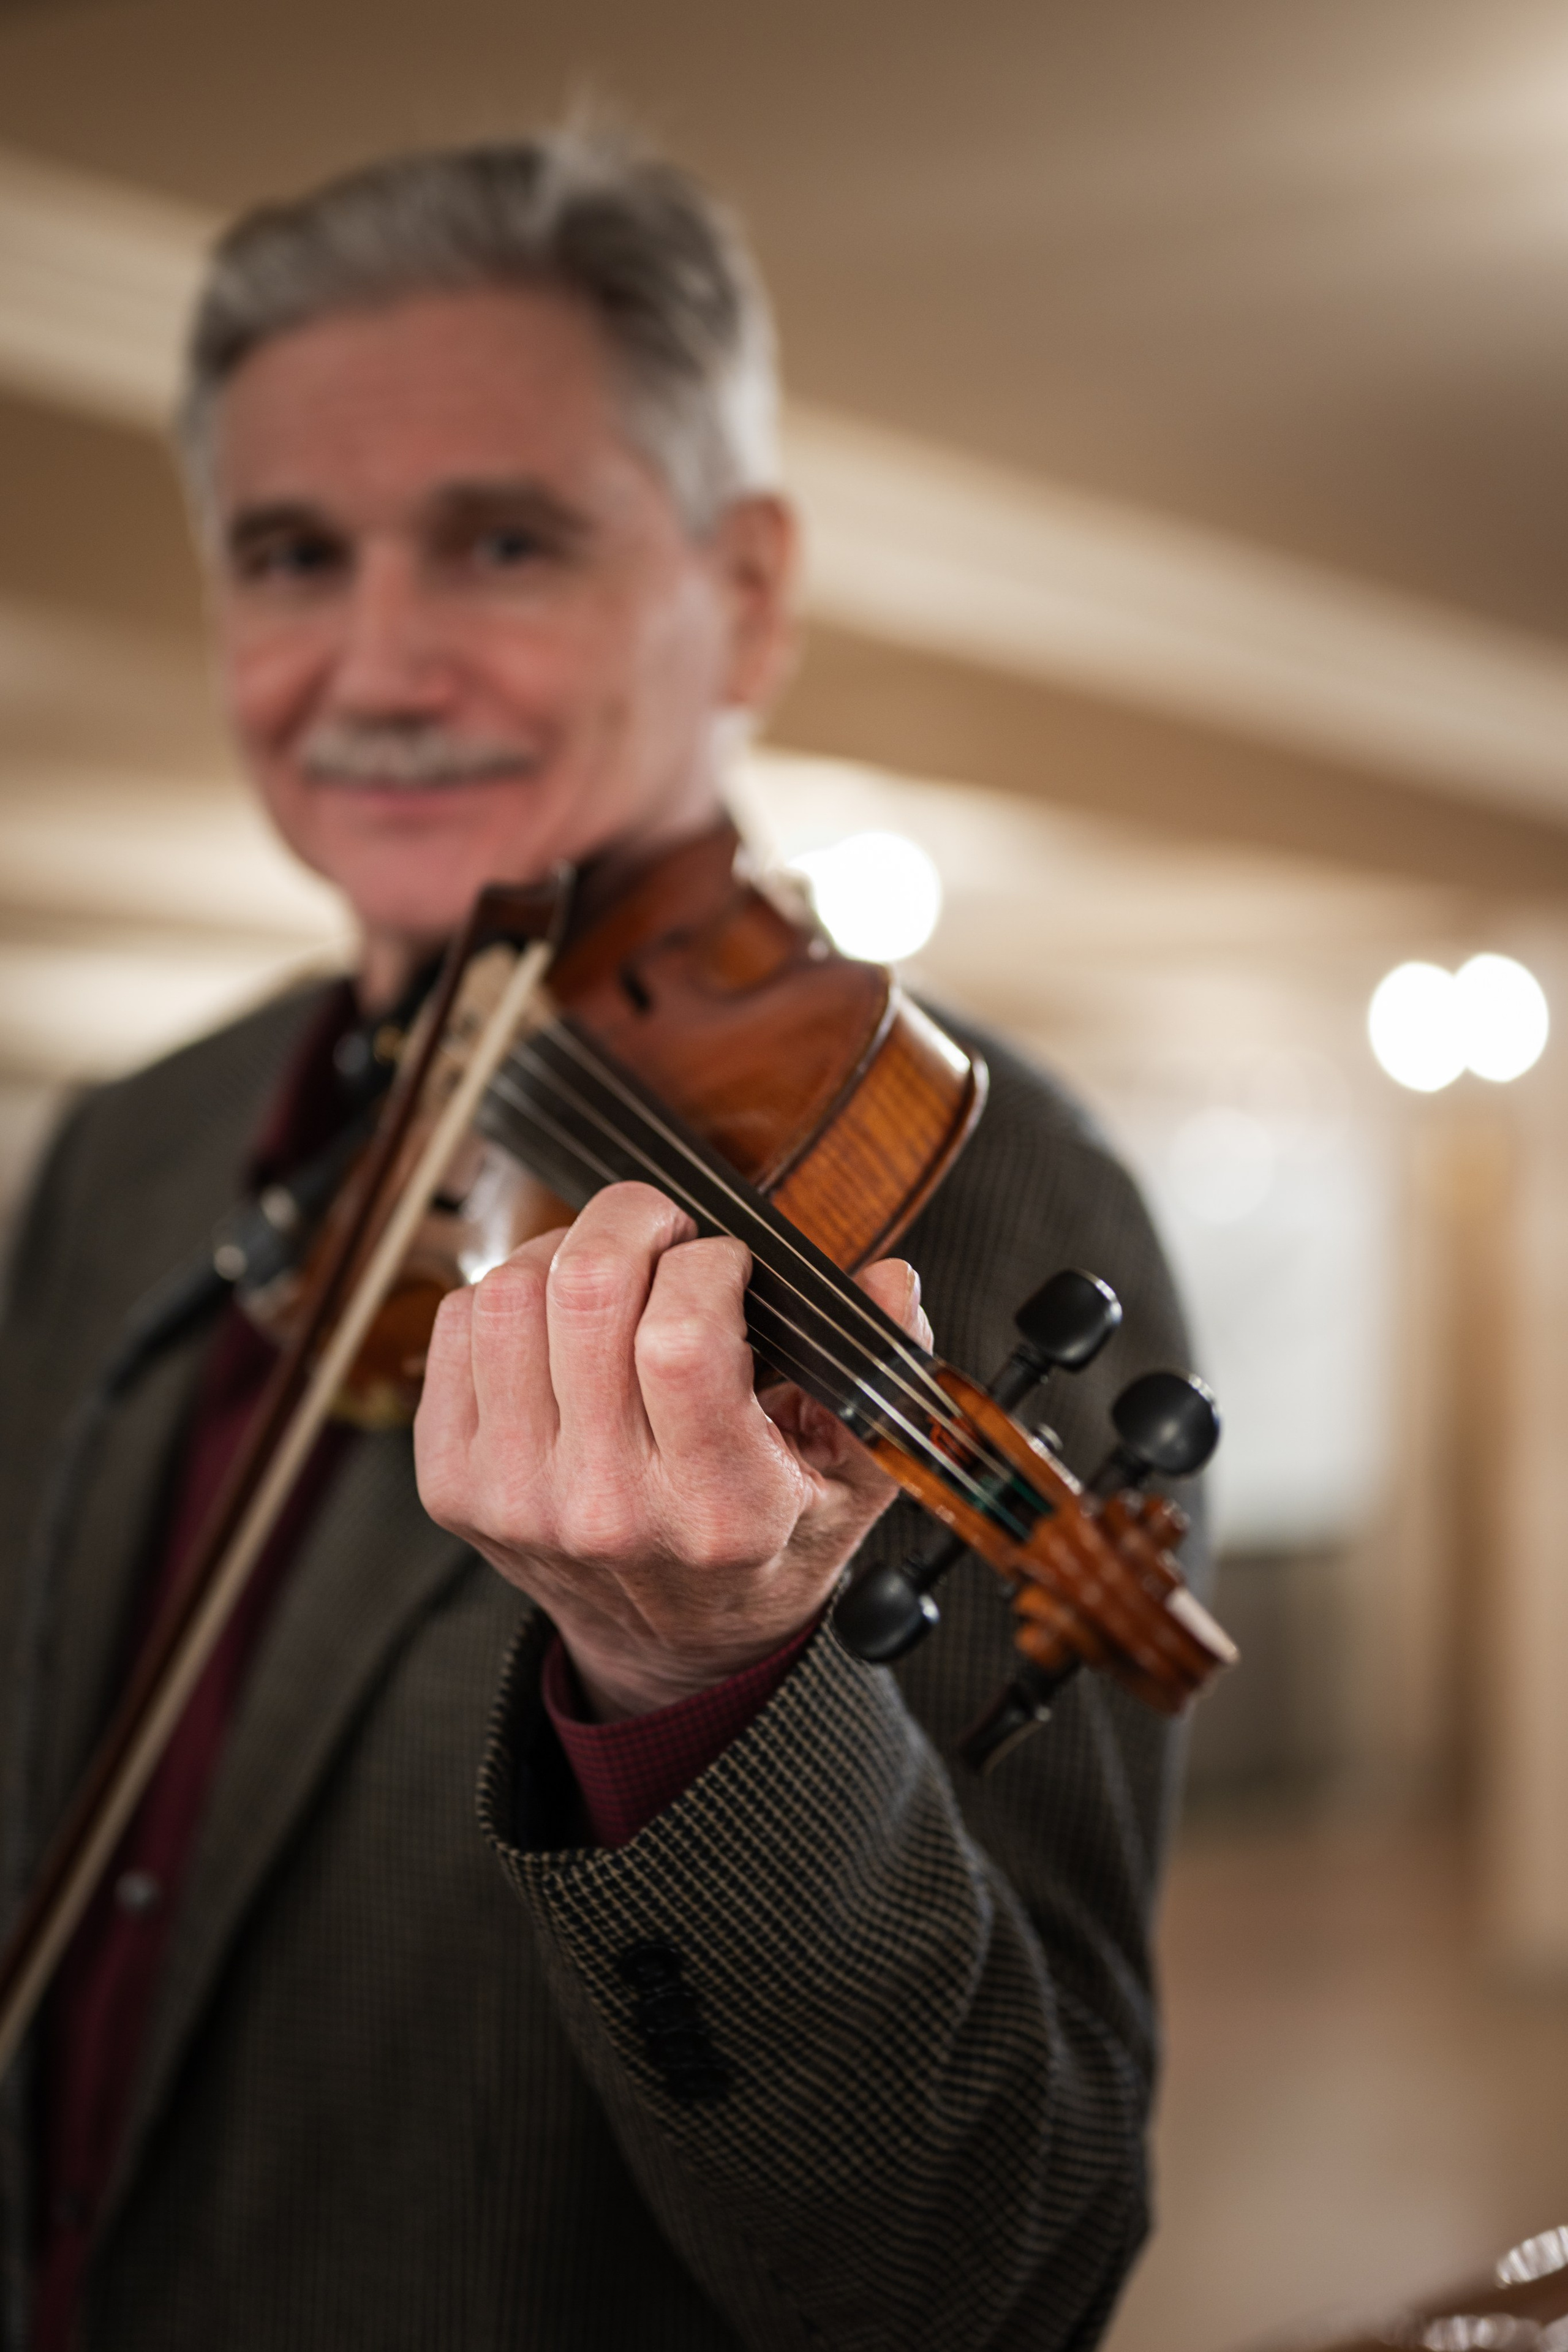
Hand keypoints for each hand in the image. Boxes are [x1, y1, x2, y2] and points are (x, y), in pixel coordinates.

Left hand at [413, 1180, 931, 1718]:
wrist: (667, 1648)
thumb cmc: (764, 1543)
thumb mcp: (853, 1476)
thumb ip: (878, 1370)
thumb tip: (892, 1280)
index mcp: (718, 1510)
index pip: (683, 1337)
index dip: (709, 1265)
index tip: (730, 1268)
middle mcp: (608, 1510)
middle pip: (585, 1294)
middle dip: (634, 1223)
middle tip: (666, 1234)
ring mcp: (517, 1500)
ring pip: (510, 1297)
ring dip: (565, 1254)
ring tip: (610, 1277)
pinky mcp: (453, 1486)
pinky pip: (456, 1326)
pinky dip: (507, 1296)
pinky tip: (556, 1322)